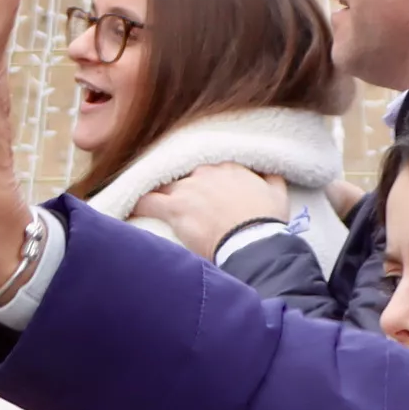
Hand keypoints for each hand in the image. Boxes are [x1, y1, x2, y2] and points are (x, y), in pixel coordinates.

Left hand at [131, 163, 287, 256]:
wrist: (252, 241)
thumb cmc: (266, 222)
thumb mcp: (278, 194)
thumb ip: (271, 178)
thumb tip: (269, 172)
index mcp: (228, 167)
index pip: (206, 169)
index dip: (201, 182)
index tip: (200, 192)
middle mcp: (205, 173)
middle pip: (184, 177)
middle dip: (182, 189)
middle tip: (181, 204)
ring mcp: (187, 189)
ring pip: (164, 187)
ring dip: (160, 196)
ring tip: (152, 205)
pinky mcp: (174, 208)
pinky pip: (147, 201)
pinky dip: (138, 204)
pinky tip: (130, 208)